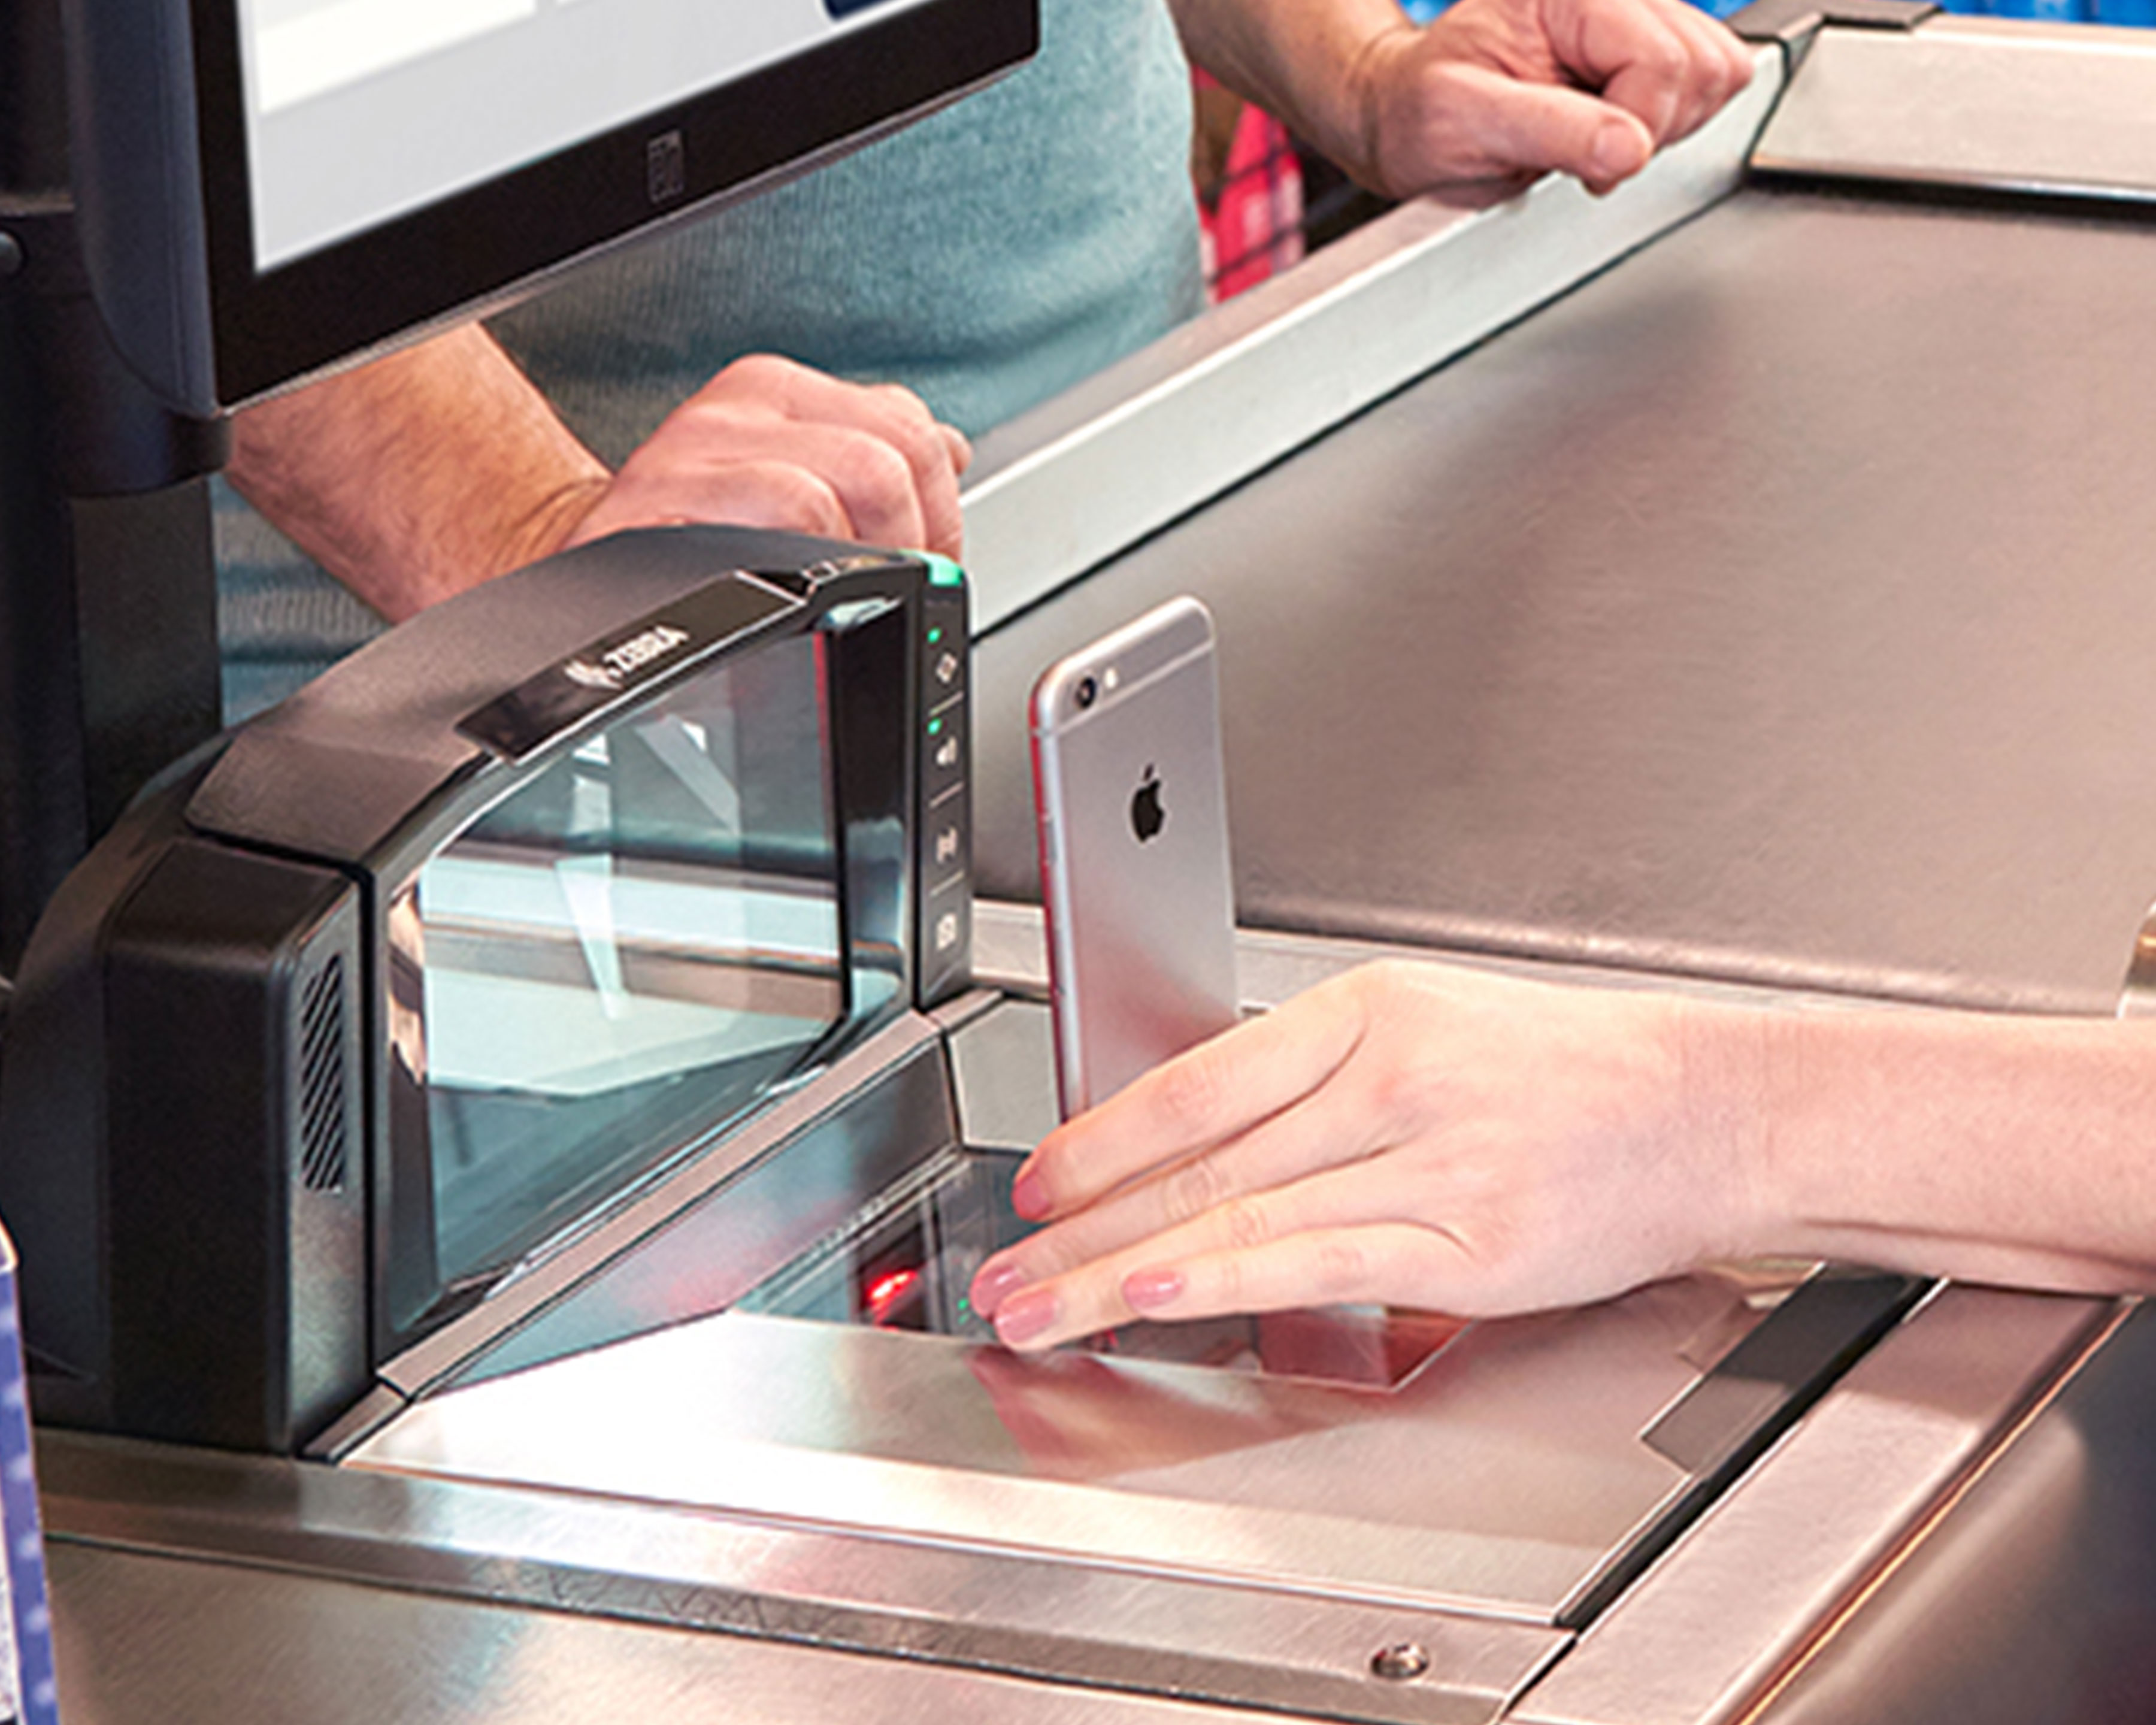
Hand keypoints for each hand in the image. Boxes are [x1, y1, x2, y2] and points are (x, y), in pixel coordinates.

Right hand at [563, 353, 971, 559]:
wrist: (589, 561)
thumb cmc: (695, 531)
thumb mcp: (788, 471)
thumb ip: (871, 451)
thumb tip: (950, 448)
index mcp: (775, 393)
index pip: (912, 429)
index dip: (941, 513)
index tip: (926, 561)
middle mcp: (734, 413)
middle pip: (887, 464)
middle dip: (910, 545)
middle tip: (892, 589)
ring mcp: (693, 460)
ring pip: (833, 495)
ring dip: (856, 565)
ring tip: (836, 599)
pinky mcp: (659, 514)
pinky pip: (769, 533)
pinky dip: (802, 575)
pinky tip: (789, 599)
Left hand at [970, 960, 1761, 1351]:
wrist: (1711, 1109)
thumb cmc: (1575, 1071)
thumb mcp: (1432, 1026)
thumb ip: (1317, 1080)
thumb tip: (1198, 1144)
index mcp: (1370, 1011)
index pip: (1199, 1080)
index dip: (1102, 1136)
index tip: (1039, 1180)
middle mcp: (1389, 1078)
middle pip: (1199, 1158)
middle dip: (1082, 1220)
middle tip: (1006, 1264)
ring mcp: (1428, 1161)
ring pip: (1238, 1215)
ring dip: (1119, 1266)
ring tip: (1043, 1302)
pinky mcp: (1467, 1246)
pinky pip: (1315, 1263)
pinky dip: (1222, 1280)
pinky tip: (1154, 1294)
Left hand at [1345, 0, 1754, 197]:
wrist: (1407, 117)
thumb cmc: (1421, 114)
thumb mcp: (1460, 121)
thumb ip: (1549, 130)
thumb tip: (1629, 148)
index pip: (1660, 59)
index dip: (1633, 128)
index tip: (1584, 165)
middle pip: (1703, 63)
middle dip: (1653, 128)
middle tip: (1584, 151)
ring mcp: (1638, 15)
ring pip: (1718, 72)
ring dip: (1663, 126)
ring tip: (1591, 138)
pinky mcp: (1651, 47)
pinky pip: (1710, 84)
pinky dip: (1669, 123)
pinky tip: (1611, 129)